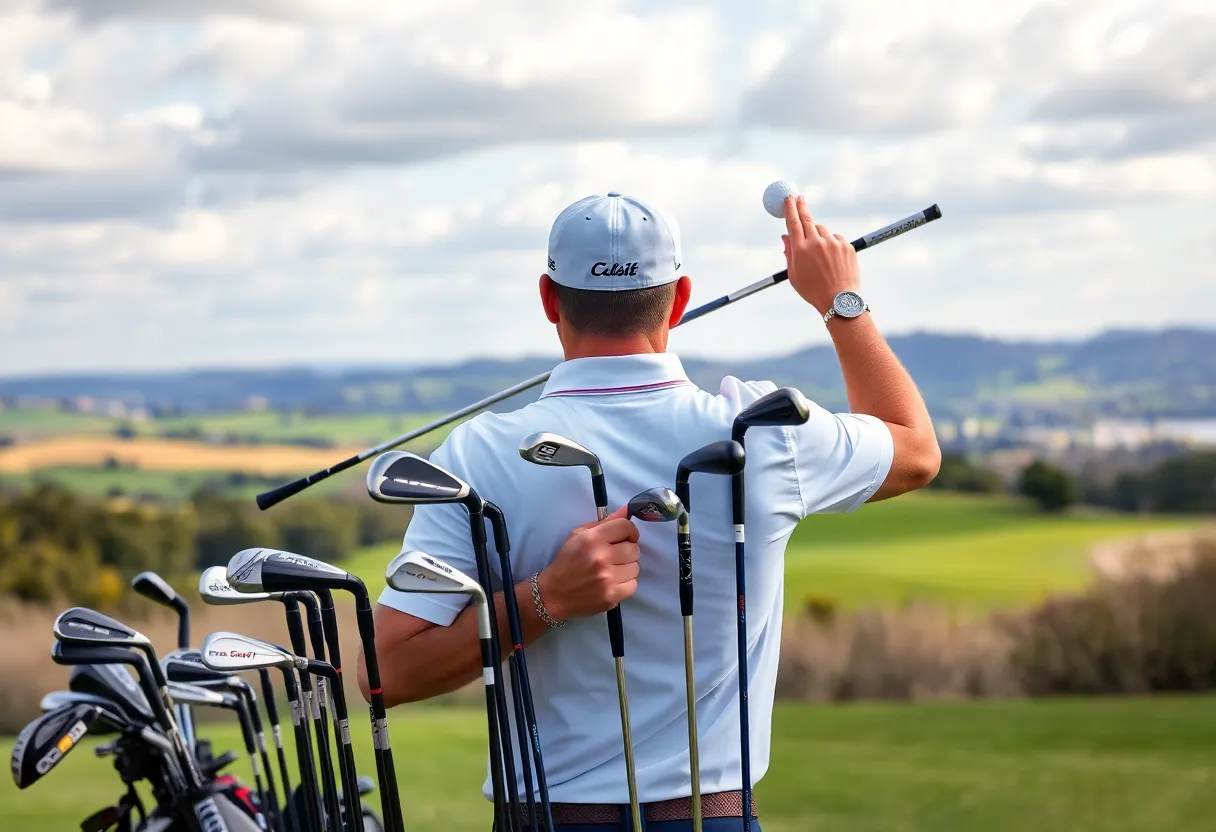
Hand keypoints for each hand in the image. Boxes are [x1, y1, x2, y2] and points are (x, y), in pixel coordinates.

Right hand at [537, 505, 639, 620]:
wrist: (555, 593)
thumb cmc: (567, 561)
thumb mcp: (579, 535)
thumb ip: (605, 522)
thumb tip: (627, 510)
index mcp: (593, 539)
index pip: (626, 527)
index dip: (630, 531)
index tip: (625, 538)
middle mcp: (602, 557)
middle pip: (634, 549)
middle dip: (627, 552)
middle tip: (615, 556)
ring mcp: (608, 578)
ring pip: (635, 568)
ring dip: (626, 569)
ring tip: (612, 570)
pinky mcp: (611, 596)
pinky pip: (633, 585)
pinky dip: (625, 584)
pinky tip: (612, 583)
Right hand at [782, 194, 860, 316]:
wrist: (839, 301)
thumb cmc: (813, 290)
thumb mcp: (794, 275)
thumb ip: (788, 253)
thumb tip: (785, 236)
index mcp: (800, 250)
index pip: (793, 222)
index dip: (790, 208)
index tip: (789, 198)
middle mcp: (816, 243)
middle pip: (808, 218)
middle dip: (802, 207)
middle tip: (800, 198)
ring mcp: (833, 243)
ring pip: (823, 230)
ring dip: (819, 236)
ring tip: (820, 256)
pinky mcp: (847, 246)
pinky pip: (837, 239)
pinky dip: (832, 245)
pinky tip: (832, 261)